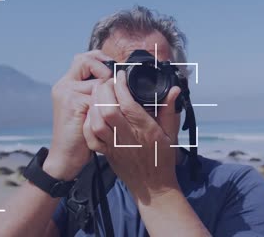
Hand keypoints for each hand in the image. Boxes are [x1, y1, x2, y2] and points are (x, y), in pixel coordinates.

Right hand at [43, 50, 111, 180]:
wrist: (66, 157)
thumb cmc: (81, 136)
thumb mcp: (88, 110)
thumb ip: (96, 93)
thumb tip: (117, 80)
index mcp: (67, 84)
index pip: (84, 58)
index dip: (100, 60)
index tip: (114, 70)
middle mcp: (64, 85)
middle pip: (87, 61)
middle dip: (105, 70)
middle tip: (115, 83)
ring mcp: (67, 93)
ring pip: (98, 80)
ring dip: (109, 92)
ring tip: (111, 107)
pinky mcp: (72, 102)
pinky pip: (98, 96)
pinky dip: (106, 105)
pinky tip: (107, 117)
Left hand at [83, 70, 181, 203]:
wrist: (153, 188)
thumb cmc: (163, 158)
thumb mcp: (171, 133)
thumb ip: (170, 110)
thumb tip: (174, 90)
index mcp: (145, 130)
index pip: (127, 103)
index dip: (121, 86)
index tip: (121, 75)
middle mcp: (127, 137)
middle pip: (108, 110)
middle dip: (105, 90)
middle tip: (108, 81)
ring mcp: (114, 146)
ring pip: (97, 122)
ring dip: (95, 104)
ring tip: (99, 92)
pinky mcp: (105, 153)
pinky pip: (90, 138)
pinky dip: (88, 122)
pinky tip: (92, 112)